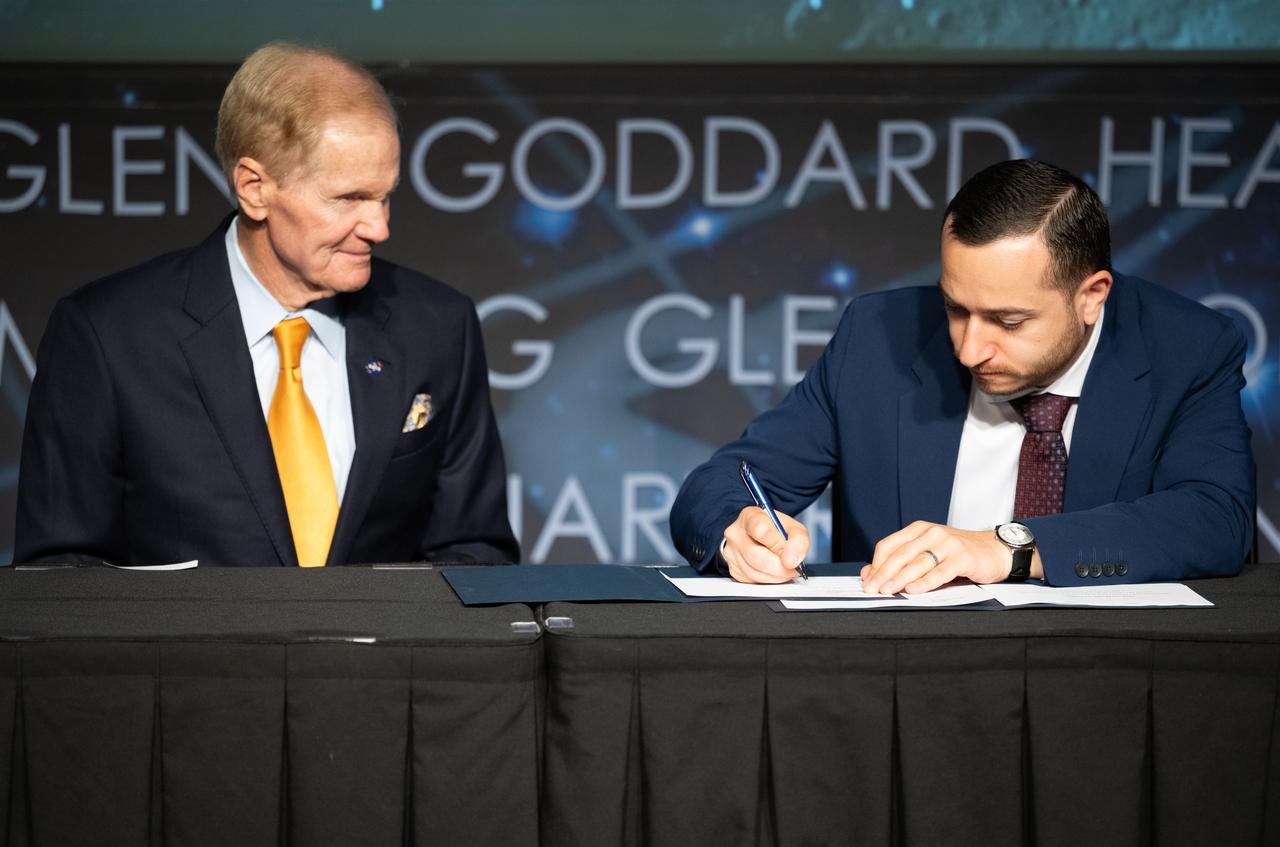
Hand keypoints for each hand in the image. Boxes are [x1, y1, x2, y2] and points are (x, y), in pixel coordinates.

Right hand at [722, 506, 809, 583]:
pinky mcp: (733, 569)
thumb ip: (798, 541)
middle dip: (780, 567)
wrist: (762, 536)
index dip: (778, 545)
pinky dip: (768, 579)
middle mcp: (736, 533)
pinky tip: (773, 571)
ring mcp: (731, 552)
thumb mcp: (794, 528)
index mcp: (750, 516)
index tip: (789, 553)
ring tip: (784, 568)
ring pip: (755, 572)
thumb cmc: (776, 531)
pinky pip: (752, 580)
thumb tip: (791, 561)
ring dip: (776, 575)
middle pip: (757, 557)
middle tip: (792, 567)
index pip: (761, 531)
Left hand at [861, 521, 1038, 593]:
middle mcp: (931, 533)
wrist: (995, 550)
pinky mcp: (962, 557)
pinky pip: (940, 572)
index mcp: (919, 529)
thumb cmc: (959, 553)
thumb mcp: (928, 553)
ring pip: (918, 563)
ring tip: (887, 591)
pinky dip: (925, 582)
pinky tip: (913, 589)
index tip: (867, 581)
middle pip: (900, 554)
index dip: (876, 564)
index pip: (889, 545)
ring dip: (900, 579)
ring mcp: (948, 544)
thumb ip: (902, 562)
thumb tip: (870, 574)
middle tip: (872, 589)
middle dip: (883, 573)